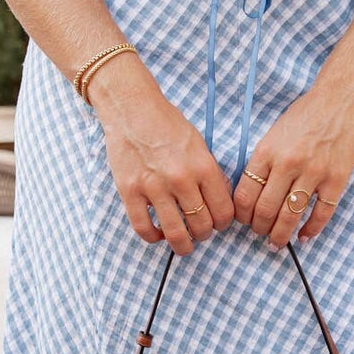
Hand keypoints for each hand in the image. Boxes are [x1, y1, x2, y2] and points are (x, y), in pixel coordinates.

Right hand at [88, 56, 234, 254]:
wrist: (131, 108)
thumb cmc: (167, 123)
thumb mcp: (199, 144)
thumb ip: (209, 173)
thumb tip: (220, 201)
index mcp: (202, 166)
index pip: (223, 211)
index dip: (224, 223)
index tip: (219, 224)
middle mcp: (180, 179)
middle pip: (201, 226)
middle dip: (204, 234)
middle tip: (201, 232)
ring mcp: (153, 187)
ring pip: (175, 233)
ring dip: (183, 245)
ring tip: (184, 245)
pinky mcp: (129, 191)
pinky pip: (143, 228)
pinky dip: (153, 238)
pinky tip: (157, 234)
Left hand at [232, 80, 353, 248]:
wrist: (340, 99)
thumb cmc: (305, 116)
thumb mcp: (274, 134)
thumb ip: (262, 163)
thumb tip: (251, 195)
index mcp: (267, 151)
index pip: (245, 194)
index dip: (241, 214)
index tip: (244, 220)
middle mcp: (288, 163)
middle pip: (265, 210)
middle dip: (259, 228)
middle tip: (260, 233)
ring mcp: (314, 172)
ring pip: (290, 216)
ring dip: (281, 235)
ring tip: (277, 242)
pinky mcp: (336, 179)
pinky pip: (321, 214)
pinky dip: (311, 230)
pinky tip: (304, 236)